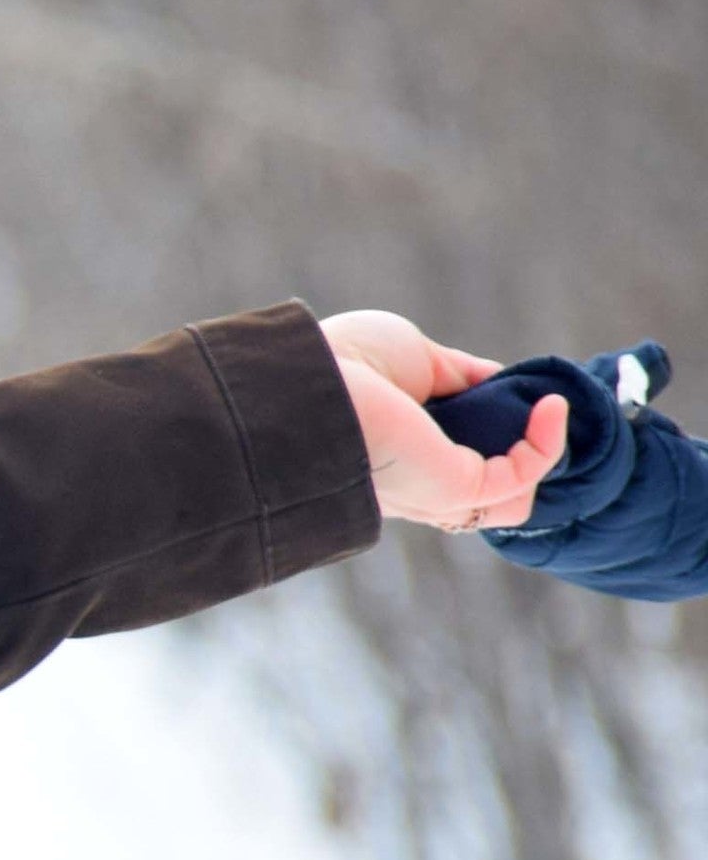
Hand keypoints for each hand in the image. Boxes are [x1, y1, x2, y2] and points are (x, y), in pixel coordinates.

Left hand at [320, 308, 567, 532]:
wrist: (309, 378)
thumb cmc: (347, 361)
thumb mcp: (419, 358)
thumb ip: (462, 377)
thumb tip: (503, 382)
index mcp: (404, 457)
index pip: (464, 468)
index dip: (501, 438)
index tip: (521, 399)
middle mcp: (418, 484)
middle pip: (495, 493)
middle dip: (528, 451)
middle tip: (541, 406)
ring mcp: (436, 493)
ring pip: (512, 501)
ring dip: (541, 450)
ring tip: (547, 406)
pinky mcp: (454, 491)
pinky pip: (521, 479)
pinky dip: (547, 443)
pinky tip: (551, 406)